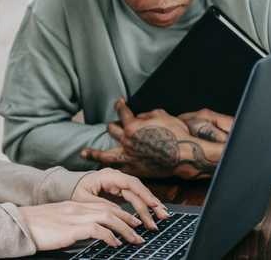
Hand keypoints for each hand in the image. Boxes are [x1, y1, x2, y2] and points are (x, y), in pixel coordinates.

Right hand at [19, 201, 144, 250]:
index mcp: (75, 205)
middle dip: (128, 220)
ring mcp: (75, 216)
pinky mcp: (72, 228)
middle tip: (140, 230)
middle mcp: (78, 207)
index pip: (103, 205)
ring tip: (134, 240)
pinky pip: (98, 230)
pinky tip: (115, 244)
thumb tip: (87, 232)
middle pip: (110, 210)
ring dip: (125, 229)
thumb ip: (73, 223)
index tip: (130, 222)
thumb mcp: (58, 221)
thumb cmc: (35, 226)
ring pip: (109, 218)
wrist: (20, 225)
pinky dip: (110, 236)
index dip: (120, 213)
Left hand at [72, 167, 168, 229]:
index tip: (154, 205)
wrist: (70, 186)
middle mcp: (117, 177)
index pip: (130, 183)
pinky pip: (135, 197)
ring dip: (151, 205)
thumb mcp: (85, 199)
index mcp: (108, 175)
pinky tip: (154, 213)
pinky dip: (145, 205)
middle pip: (138, 189)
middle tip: (162, 217)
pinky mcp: (121, 190)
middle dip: (151, 203)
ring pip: (139, 194)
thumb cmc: (76, 190)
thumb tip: (119, 212)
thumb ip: (101, 204)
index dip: (144, 194)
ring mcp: (120, 183)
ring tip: (163, 217)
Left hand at [81, 99, 223, 179]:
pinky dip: (112, 168)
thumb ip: (146, 114)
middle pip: (112, 130)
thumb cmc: (176, 133)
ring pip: (105, 155)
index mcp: (132, 126)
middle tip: (115, 126)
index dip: (120, 105)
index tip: (119, 102)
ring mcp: (129, 157)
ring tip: (84, 152)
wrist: (186, 155)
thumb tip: (138, 117)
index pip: (122, 112)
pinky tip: (105, 168)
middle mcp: (127, 141)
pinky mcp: (135, 169)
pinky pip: (119, 169)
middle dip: (113, 126)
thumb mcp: (161, 115)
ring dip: (94, 153)